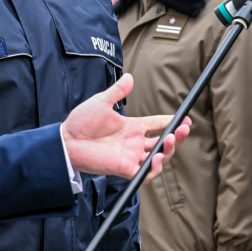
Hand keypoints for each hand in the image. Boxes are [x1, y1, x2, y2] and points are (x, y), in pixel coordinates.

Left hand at [61, 74, 190, 181]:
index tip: (185, 118)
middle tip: (185, 129)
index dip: (173, 122)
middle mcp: (135, 143)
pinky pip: (145, 173)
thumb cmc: (81, 122)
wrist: (66, 140)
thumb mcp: (101, 102)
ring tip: (171, 139)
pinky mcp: (125, 168)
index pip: (158, 125)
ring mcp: (131, 156)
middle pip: (163, 142)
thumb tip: (130, 76)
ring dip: (169, 150)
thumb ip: (117, 92)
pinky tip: (157, 157)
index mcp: (132, 127)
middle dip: (177, 136)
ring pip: (159, 157)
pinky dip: (154, 168)